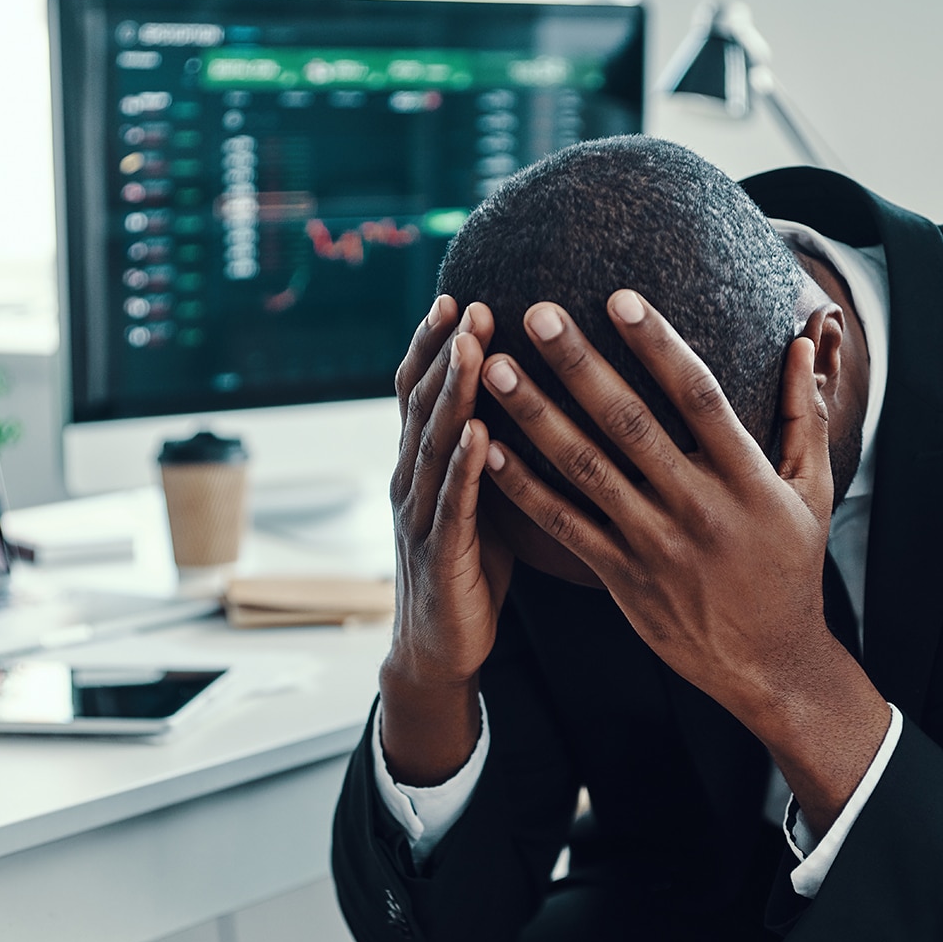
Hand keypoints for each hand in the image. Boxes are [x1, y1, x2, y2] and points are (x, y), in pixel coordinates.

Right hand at [380, 296, 514, 785]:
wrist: (440, 647)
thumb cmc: (469, 566)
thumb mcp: (479, 496)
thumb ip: (489, 448)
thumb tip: (531, 393)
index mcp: (422, 462)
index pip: (421, 389)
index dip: (435, 343)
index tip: (459, 294)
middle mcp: (411, 478)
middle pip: (423, 403)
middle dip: (445, 351)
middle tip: (470, 303)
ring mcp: (421, 514)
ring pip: (434, 443)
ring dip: (452, 394)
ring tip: (472, 348)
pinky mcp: (441, 553)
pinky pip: (452, 503)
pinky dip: (463, 466)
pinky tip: (479, 435)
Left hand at [479, 291, 888, 828]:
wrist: (770, 665)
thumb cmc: (791, 568)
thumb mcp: (813, 491)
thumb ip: (806, 413)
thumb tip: (805, 338)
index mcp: (747, 479)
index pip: (699, 397)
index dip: (658, 345)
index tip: (619, 297)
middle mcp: (698, 508)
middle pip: (630, 424)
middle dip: (580, 365)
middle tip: (536, 313)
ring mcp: (656, 545)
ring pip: (586, 471)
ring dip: (537, 417)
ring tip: (496, 369)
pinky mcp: (622, 579)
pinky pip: (565, 527)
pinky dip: (524, 489)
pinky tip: (488, 449)